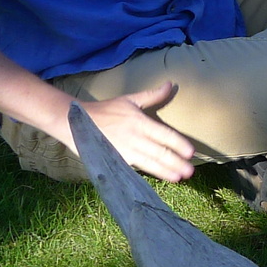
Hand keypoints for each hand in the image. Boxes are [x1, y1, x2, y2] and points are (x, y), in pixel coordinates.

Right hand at [75, 82, 196, 182]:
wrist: (75, 120)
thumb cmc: (106, 109)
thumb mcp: (129, 100)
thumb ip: (152, 96)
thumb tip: (171, 84)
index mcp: (139, 122)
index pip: (165, 135)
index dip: (179, 144)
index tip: (191, 152)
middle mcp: (134, 137)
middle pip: (160, 152)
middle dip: (176, 162)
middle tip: (190, 171)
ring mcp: (124, 150)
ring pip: (149, 163)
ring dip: (164, 171)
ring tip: (178, 178)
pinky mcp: (114, 159)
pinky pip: (133, 169)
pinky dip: (144, 176)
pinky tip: (154, 182)